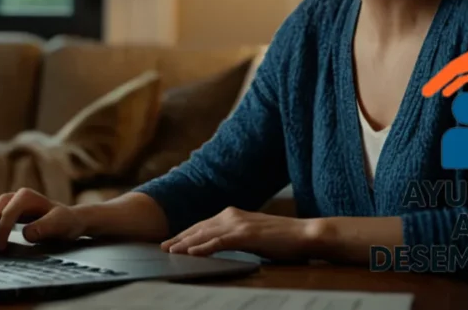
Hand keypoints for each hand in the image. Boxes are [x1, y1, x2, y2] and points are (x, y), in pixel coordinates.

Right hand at [0, 188, 85, 251]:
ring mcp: (7, 204)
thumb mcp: (61, 224)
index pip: (9, 211)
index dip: (2, 228)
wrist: (67, 221)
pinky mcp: (2, 212)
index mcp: (27, 196)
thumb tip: (26, 233)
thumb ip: (46, 227)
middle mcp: (14, 196)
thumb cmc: (65, 222)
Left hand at [159, 207, 323, 260]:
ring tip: (170, 251)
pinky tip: (191, 253)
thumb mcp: (253, 235)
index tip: (172, 241)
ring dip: (186, 243)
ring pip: (205, 234)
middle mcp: (233, 215)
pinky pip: (219, 242)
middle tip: (163, 247)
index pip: (203, 224)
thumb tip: (221, 246)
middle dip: (180, 238)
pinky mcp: (245, 235)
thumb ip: (236, 237)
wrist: (304, 234)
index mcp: (234, 214)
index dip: (186, 233)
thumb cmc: (282, 238)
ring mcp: (239, 224)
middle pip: (199, 228)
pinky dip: (203, 247)